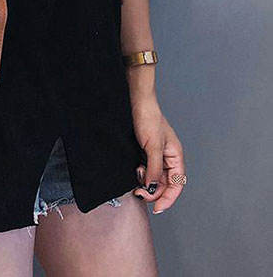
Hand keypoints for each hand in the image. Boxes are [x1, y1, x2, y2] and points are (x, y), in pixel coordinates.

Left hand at [131, 95, 185, 213]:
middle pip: (164, 184)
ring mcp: (157, 156)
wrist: (137, 104)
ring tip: (137, 177)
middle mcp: (168, 159)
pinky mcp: (146, 153)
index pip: (177, 185)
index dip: (169, 198)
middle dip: (153, 192)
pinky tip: (136, 172)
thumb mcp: (153, 147)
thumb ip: (154, 169)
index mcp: (176, 157)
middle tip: (140, 194)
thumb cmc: (149, 120)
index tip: (157, 208)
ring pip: (154, 179)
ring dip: (146, 183)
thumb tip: (153, 188)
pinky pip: (146, 171)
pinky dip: (141, 175)